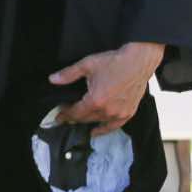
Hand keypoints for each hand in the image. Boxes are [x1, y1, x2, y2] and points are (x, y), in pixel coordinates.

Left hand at [49, 41, 164, 135]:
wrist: (138, 61)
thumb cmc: (114, 62)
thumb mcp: (87, 65)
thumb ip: (68, 74)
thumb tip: (52, 79)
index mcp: (95, 101)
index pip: (75, 113)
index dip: (65, 114)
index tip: (58, 115)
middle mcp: (107, 110)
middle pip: (85, 119)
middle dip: (74, 117)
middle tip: (66, 115)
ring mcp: (119, 113)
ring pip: (98, 122)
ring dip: (87, 122)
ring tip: (78, 120)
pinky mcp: (129, 112)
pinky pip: (114, 126)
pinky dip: (104, 129)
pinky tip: (96, 131)